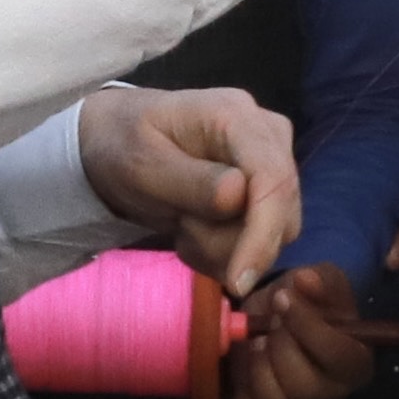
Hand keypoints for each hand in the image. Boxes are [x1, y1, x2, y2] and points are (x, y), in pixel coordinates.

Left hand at [78, 84, 301, 298]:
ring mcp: (273, 166)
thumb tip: (238, 195)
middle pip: (279, 216)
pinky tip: (192, 228)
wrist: (119, 142)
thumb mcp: (140, 163)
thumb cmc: (124, 145)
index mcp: (237, 116)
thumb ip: (188, 181)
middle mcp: (269, 137)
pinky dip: (222, 252)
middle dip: (227, 242)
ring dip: (221, 249)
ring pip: (274, 237)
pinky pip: (262, 244)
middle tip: (178, 224)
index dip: (262, 235)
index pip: (273, 180)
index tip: (238, 282)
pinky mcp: (269, 195)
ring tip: (180, 222)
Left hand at [224, 264, 398, 398]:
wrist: (273, 315)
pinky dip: (241, 394)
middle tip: (268, 324)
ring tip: (254, 343)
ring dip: (258, 372)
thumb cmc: (304, 299)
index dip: (308, 327)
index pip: (340, 357)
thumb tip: (305, 280)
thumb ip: (318, 279)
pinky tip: (243, 365)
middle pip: (305, 388)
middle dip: (279, 350)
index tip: (282, 298)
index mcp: (355, 359)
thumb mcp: (318, 279)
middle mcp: (331, 392)